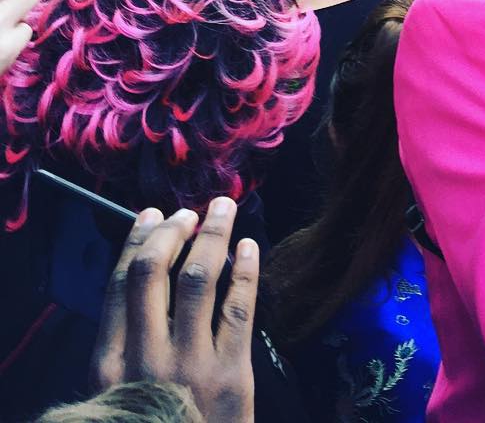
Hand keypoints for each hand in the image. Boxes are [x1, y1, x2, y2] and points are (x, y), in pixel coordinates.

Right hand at [92, 198, 257, 422]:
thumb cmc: (156, 422)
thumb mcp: (120, 392)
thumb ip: (128, 341)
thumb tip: (149, 271)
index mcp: (109, 365)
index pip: (120, 286)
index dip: (137, 243)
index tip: (152, 216)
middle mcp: (145, 360)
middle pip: (154, 274)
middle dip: (172, 232)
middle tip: (188, 212)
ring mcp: (190, 365)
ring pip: (199, 280)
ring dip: (212, 235)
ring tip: (223, 209)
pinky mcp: (231, 373)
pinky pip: (239, 307)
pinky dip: (245, 269)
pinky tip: (249, 245)